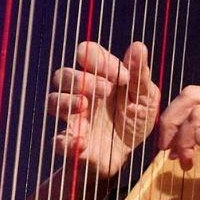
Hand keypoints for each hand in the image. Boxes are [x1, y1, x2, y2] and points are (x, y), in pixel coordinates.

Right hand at [48, 41, 158, 176]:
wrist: (129, 153)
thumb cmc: (135, 118)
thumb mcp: (146, 97)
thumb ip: (140, 74)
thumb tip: (138, 46)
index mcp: (100, 76)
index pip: (87, 54)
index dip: (98, 58)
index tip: (122, 75)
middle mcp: (81, 92)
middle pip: (63, 75)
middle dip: (81, 79)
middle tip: (106, 90)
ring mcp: (73, 116)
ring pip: (53, 101)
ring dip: (66, 101)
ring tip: (83, 106)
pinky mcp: (71, 142)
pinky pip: (58, 140)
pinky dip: (67, 141)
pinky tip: (82, 142)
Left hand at [157, 84, 199, 199]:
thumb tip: (198, 136)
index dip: (178, 117)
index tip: (172, 143)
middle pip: (192, 94)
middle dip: (170, 121)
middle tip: (165, 148)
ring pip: (197, 111)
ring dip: (182, 138)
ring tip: (184, 161)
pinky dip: (197, 143)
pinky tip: (199, 159)